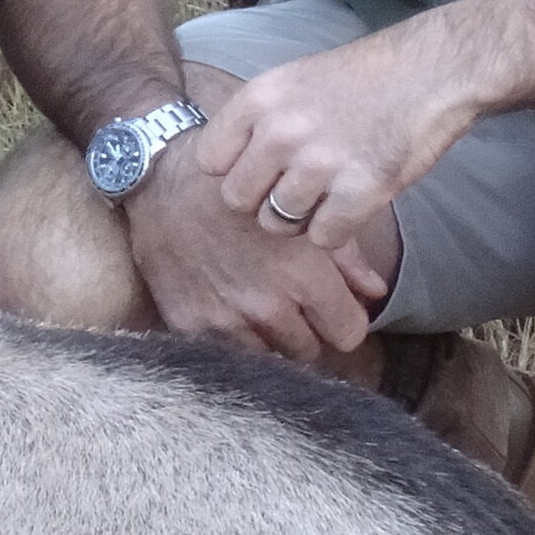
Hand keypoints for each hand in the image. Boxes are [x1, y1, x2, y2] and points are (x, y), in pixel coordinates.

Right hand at [121, 143, 390, 361]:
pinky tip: (225, 308)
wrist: (161, 176)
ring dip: (269, 338)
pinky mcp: (188, 322)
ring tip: (259, 308)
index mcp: (303, 277)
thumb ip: (345, 257)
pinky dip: (229, 336)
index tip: (334, 309)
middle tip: (295, 306)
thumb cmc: (240, 186)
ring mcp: (224, 319)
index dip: (344, 320)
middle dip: (308, 330)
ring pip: (268, 358)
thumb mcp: (301, 208)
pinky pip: (223, 351)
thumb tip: (374, 292)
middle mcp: (267, 305)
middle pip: (309, 351)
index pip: (348, 334)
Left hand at [189, 16, 483, 260]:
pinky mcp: (361, 192)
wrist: (431, 71)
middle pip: (237, 199)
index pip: (209, 161)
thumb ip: (255, 121)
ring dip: (300, 217)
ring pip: (278, 223)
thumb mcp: (292, 80)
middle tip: (294, 187)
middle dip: (262, 199)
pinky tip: (350, 204)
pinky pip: (323, 237)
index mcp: (259, 99)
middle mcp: (282, 132)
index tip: (257, 169)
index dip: (232, 170)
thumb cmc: (362, 77)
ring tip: (326, 192)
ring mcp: (321, 164)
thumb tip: (225, 165)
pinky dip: (336, 230)